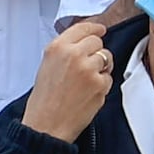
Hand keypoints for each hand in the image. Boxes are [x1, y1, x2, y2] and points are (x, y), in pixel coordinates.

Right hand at [27, 15, 118, 142]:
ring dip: (101, 68)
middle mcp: (74, 55)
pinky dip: (102, 85)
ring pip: (106, 58)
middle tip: (87, 66)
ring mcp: (89, 69)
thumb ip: (65, 50)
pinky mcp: (100, 84)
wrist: (46, 125)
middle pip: (97, 42)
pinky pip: (109, 78)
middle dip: (95, 52)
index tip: (100, 29)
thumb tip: (83, 43)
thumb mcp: (47, 65)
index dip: (94, 28)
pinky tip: (88, 93)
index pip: (83, 28)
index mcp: (58, 47)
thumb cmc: (44, 100)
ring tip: (85, 82)